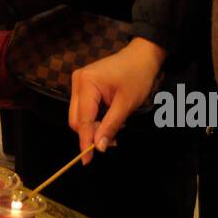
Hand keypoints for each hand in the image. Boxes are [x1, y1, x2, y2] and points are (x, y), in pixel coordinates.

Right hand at [69, 37, 166, 157]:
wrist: (141, 56)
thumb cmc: (137, 77)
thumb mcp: (126, 104)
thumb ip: (110, 126)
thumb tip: (98, 148)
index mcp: (87, 83)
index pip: (82, 119)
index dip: (85, 141)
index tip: (86, 161)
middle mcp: (77, 81)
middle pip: (76, 118)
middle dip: (90, 134)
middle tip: (111, 142)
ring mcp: (78, 82)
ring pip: (78, 115)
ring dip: (93, 127)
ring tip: (113, 128)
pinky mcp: (82, 84)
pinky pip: (83, 108)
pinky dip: (94, 118)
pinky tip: (108, 118)